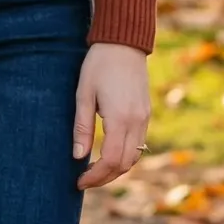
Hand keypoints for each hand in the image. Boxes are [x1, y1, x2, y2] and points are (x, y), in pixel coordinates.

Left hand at [73, 42, 150, 188]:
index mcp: (120, 119)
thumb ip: (82, 127)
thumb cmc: (99, 64)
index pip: (111, 161)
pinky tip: (109, 153)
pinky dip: (125, 156)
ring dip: (116, 169)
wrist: (123, 42)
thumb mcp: (84, 93)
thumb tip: (77, 157)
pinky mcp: (146, 114)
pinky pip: (139, 145)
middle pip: (125, 165)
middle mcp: (137, 123)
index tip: (79, 181)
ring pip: (134, 157)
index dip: (95, 177)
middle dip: (105, 178)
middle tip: (84, 180)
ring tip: (94, 170)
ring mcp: (145, 119)